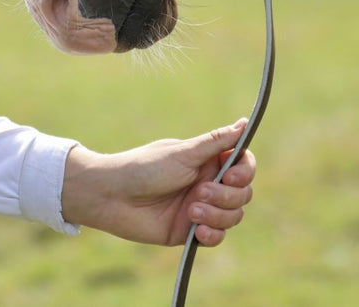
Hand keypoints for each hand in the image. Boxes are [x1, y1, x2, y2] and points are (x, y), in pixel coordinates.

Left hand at [60, 117, 255, 245]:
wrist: (113, 197)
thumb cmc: (145, 168)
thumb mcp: (184, 153)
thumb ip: (217, 142)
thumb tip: (245, 122)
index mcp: (208, 161)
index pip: (244, 165)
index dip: (245, 172)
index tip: (232, 176)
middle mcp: (209, 183)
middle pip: (243, 193)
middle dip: (227, 195)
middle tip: (199, 192)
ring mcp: (202, 208)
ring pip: (233, 216)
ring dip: (218, 215)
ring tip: (191, 211)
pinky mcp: (190, 231)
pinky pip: (217, 236)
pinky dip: (212, 234)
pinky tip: (198, 230)